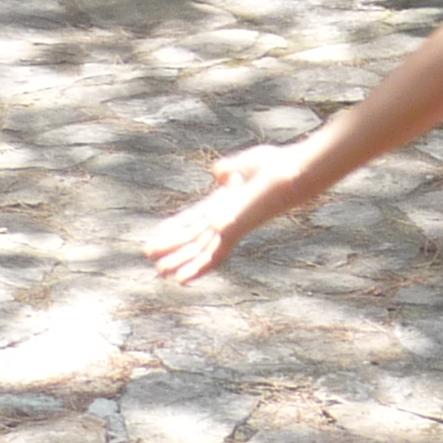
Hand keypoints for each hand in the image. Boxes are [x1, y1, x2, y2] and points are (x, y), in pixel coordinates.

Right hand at [143, 143, 316, 285]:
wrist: (292, 172)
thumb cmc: (275, 166)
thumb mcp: (245, 165)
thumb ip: (229, 169)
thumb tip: (218, 172)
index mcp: (225, 204)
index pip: (194, 220)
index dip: (174, 228)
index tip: (156, 234)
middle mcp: (226, 219)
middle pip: (195, 238)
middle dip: (173, 249)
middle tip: (150, 258)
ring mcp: (232, 227)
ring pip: (202, 251)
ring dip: (181, 262)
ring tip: (161, 273)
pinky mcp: (236, 231)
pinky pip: (215, 254)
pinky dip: (200, 267)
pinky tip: (184, 277)